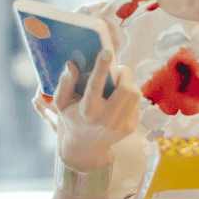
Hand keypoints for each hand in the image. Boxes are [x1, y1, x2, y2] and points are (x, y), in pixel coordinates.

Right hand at [33, 50, 140, 167]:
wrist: (87, 146)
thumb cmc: (73, 117)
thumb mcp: (62, 103)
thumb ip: (65, 83)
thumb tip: (71, 65)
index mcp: (87, 112)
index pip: (95, 87)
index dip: (101, 68)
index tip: (106, 52)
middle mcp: (105, 120)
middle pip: (125, 89)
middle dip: (123, 73)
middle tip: (117, 68)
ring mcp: (120, 125)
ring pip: (134, 93)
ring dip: (128, 83)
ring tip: (118, 83)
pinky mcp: (130, 128)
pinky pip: (136, 102)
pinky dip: (130, 94)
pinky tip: (120, 97)